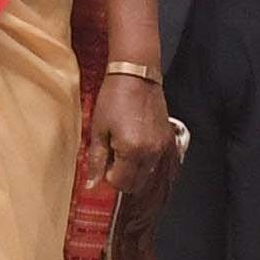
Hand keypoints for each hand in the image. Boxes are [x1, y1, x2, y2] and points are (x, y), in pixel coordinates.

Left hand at [85, 66, 183, 183]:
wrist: (135, 75)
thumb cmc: (114, 97)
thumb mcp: (98, 129)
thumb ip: (96, 160)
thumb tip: (92, 184)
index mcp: (131, 150)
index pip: (120, 183)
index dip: (108, 177)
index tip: (103, 165)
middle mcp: (150, 152)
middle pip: (135, 184)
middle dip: (121, 177)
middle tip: (111, 159)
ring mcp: (161, 146)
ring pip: (147, 174)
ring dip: (133, 170)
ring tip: (122, 148)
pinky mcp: (167, 139)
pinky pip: (156, 161)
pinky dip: (145, 160)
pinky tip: (135, 143)